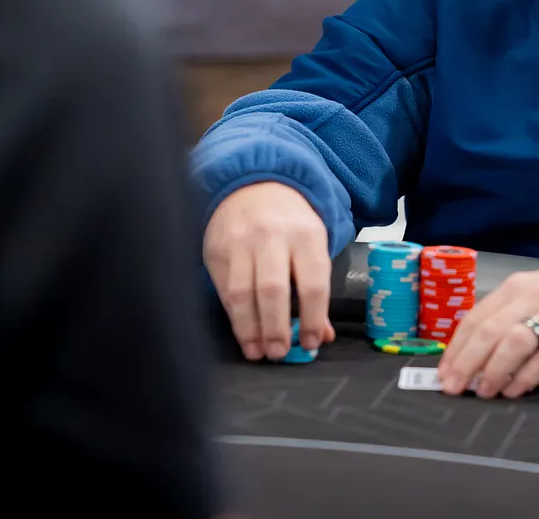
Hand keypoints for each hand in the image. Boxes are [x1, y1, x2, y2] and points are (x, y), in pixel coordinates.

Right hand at [203, 182, 335, 361]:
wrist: (254, 185)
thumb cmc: (290, 223)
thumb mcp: (312, 245)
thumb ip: (316, 289)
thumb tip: (320, 336)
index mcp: (306, 235)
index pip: (312, 283)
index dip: (312, 318)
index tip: (310, 342)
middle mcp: (272, 237)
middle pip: (272, 290)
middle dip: (276, 328)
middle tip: (278, 353)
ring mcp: (240, 243)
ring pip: (242, 293)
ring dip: (249, 329)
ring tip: (258, 351)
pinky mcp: (217, 251)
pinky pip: (223, 290)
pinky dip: (233, 317)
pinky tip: (242, 333)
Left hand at [436, 256, 538, 398]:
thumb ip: (511, 316)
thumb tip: (476, 354)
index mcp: (518, 287)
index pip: (475, 318)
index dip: (455, 348)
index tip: (443, 373)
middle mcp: (534, 297)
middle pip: (488, 331)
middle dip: (465, 362)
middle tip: (452, 388)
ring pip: (513, 343)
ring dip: (492, 370)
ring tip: (482, 391)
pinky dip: (526, 377)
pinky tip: (515, 391)